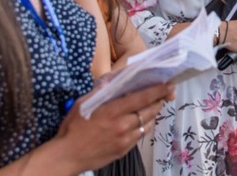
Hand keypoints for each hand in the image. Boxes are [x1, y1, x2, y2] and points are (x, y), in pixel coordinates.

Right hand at [48, 83, 174, 172]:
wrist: (67, 156)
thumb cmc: (73, 127)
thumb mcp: (82, 103)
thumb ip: (100, 91)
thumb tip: (113, 80)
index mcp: (113, 111)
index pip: (142, 98)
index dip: (158, 91)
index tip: (169, 85)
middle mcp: (123, 125)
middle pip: (150, 111)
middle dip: (160, 100)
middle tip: (166, 93)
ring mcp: (125, 140)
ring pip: (148, 124)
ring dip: (153, 113)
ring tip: (155, 105)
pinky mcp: (124, 150)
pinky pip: (140, 135)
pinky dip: (144, 126)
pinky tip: (141, 121)